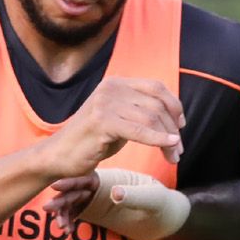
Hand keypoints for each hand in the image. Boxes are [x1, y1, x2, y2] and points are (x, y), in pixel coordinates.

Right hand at [51, 74, 183, 175]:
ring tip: (173, 156)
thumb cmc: (91, 142)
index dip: (174, 105)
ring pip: (151, 117)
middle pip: (156, 103)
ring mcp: (105, 103)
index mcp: (116, 83)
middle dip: (173, 128)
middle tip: (178, 150)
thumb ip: (138, 112)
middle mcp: (111, 88)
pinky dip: (158, 139)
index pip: (156, 87)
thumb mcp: (118, 120)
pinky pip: (139, 130)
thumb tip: (172, 118)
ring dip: (168, 139)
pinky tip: (169, 146)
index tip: (180, 126)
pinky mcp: (102, 121)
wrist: (59, 155)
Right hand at [55, 167, 188, 239]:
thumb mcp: (151, 198)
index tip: (57, 185)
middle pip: (75, 191)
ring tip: (56, 223)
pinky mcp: (96, 213)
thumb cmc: (162, 203)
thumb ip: (135, 195)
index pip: (87, 178)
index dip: (71, 182)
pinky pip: (78, 216)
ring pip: (73, 205)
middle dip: (61, 200)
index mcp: (111, 178)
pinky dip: (70, 222)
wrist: (165, 219)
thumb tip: (116, 193)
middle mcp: (100, 187)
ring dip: (63, 212)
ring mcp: (96, 201)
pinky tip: (66, 230)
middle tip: (47, 208)